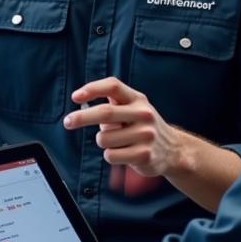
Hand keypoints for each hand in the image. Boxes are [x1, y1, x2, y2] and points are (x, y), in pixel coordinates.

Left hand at [62, 76, 182, 178]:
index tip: (76, 97)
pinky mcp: (144, 154)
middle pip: (105, 113)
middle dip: (81, 117)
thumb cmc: (142, 127)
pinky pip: (111, 155)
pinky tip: (124, 153)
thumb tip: (82, 106)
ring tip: (118, 142)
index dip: (93, 89)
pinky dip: (111, 156)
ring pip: (104, 138)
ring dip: (103, 142)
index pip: (113, 86)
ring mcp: (145, 135)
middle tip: (67, 122)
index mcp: (138, 99)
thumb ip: (112, 105)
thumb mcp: (133, 109)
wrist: (173, 150)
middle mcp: (144, 114)